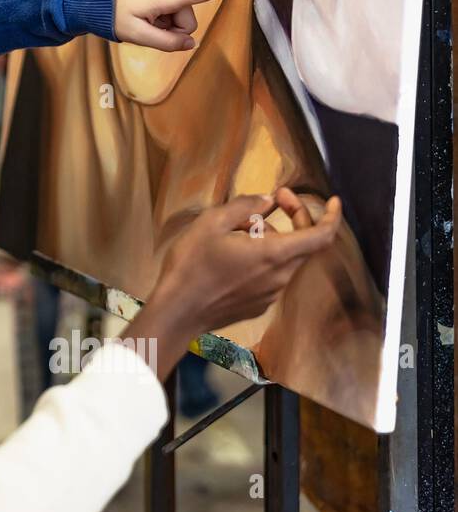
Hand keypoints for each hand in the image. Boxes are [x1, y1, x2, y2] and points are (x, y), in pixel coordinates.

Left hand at [113, 0, 259, 50]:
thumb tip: (191, 44)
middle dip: (172, 27)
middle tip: (147, 25)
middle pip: (188, 19)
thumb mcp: (137, 36)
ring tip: (143, 14)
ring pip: (181, 11)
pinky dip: (161, 8)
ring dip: (165, 18)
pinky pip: (173, 1)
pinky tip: (144, 6)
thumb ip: (166, 43)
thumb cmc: (115, 16)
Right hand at [127, 190, 342, 379]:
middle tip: (273, 200)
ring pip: (285, 259)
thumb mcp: (211, 223)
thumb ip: (245, 207)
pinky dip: (264, 257)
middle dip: (295, 217)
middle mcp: (280, 277)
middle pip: (304, 244)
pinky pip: (271, 275)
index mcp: (274, 255)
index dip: (332, 216)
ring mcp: (271, 294)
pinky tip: (234, 253)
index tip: (333, 201)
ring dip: (274, 238)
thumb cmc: (192, 265)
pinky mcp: (258, 305)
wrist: (177, 311)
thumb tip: (267, 201)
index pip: (322, 236)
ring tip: (238, 228)